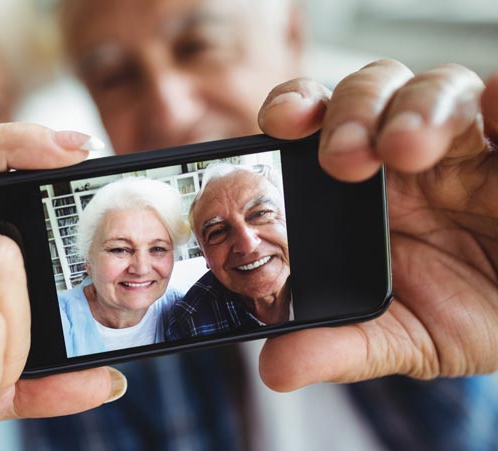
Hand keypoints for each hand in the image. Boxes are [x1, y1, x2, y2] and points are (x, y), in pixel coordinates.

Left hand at [257, 61, 497, 389]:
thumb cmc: (464, 312)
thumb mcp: (405, 337)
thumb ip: (342, 347)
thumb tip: (275, 369)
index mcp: (362, 187)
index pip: (317, 123)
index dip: (295, 109)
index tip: (276, 125)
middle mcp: (409, 152)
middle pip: (370, 91)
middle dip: (351, 112)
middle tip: (343, 158)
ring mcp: (469, 144)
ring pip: (437, 87)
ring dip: (416, 107)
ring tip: (406, 146)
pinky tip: (493, 109)